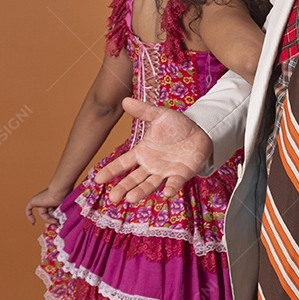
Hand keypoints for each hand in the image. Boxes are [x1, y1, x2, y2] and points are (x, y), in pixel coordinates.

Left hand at [24, 186, 69, 225]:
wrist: (60, 191)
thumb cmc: (65, 196)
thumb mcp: (65, 208)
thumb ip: (62, 216)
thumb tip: (60, 225)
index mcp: (54, 200)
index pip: (53, 211)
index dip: (55, 217)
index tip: (58, 223)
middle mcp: (47, 200)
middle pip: (48, 213)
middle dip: (52, 220)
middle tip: (57, 225)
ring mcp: (40, 201)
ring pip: (42, 214)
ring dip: (48, 220)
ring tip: (55, 222)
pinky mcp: (34, 201)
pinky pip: (28, 209)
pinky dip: (29, 216)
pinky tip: (33, 223)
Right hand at [93, 97, 211, 202]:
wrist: (200, 130)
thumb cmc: (177, 125)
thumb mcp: (160, 115)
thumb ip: (143, 111)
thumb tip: (125, 100)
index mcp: (142, 152)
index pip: (123, 163)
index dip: (111, 171)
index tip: (98, 179)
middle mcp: (151, 165)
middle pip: (134, 179)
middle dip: (123, 188)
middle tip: (113, 198)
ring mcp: (165, 171)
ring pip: (150, 184)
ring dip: (141, 191)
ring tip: (130, 199)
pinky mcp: (181, 174)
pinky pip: (175, 183)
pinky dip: (171, 188)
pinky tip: (166, 193)